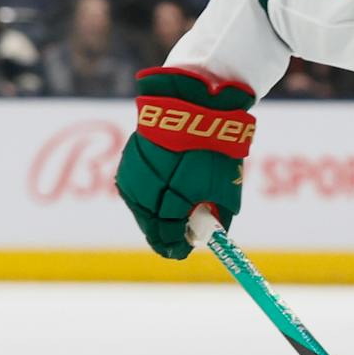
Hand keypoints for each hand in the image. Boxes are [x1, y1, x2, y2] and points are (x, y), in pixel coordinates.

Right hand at [115, 66, 257, 258]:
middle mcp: (146, 193)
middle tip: (177, 240)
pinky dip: (146, 197)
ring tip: (170, 216)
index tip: (183, 251)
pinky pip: (134, 191)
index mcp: (169, 202)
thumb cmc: (214, 147)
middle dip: (163, 235)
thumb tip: (214, 236)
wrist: (191, 104)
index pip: (167, 237)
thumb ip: (218, 217)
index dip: (175, 247)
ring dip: (153, 217)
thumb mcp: (225, 187)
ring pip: (139, 210)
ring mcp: (133, 178)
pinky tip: (159, 195)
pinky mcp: (128, 163)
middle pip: (150, 227)